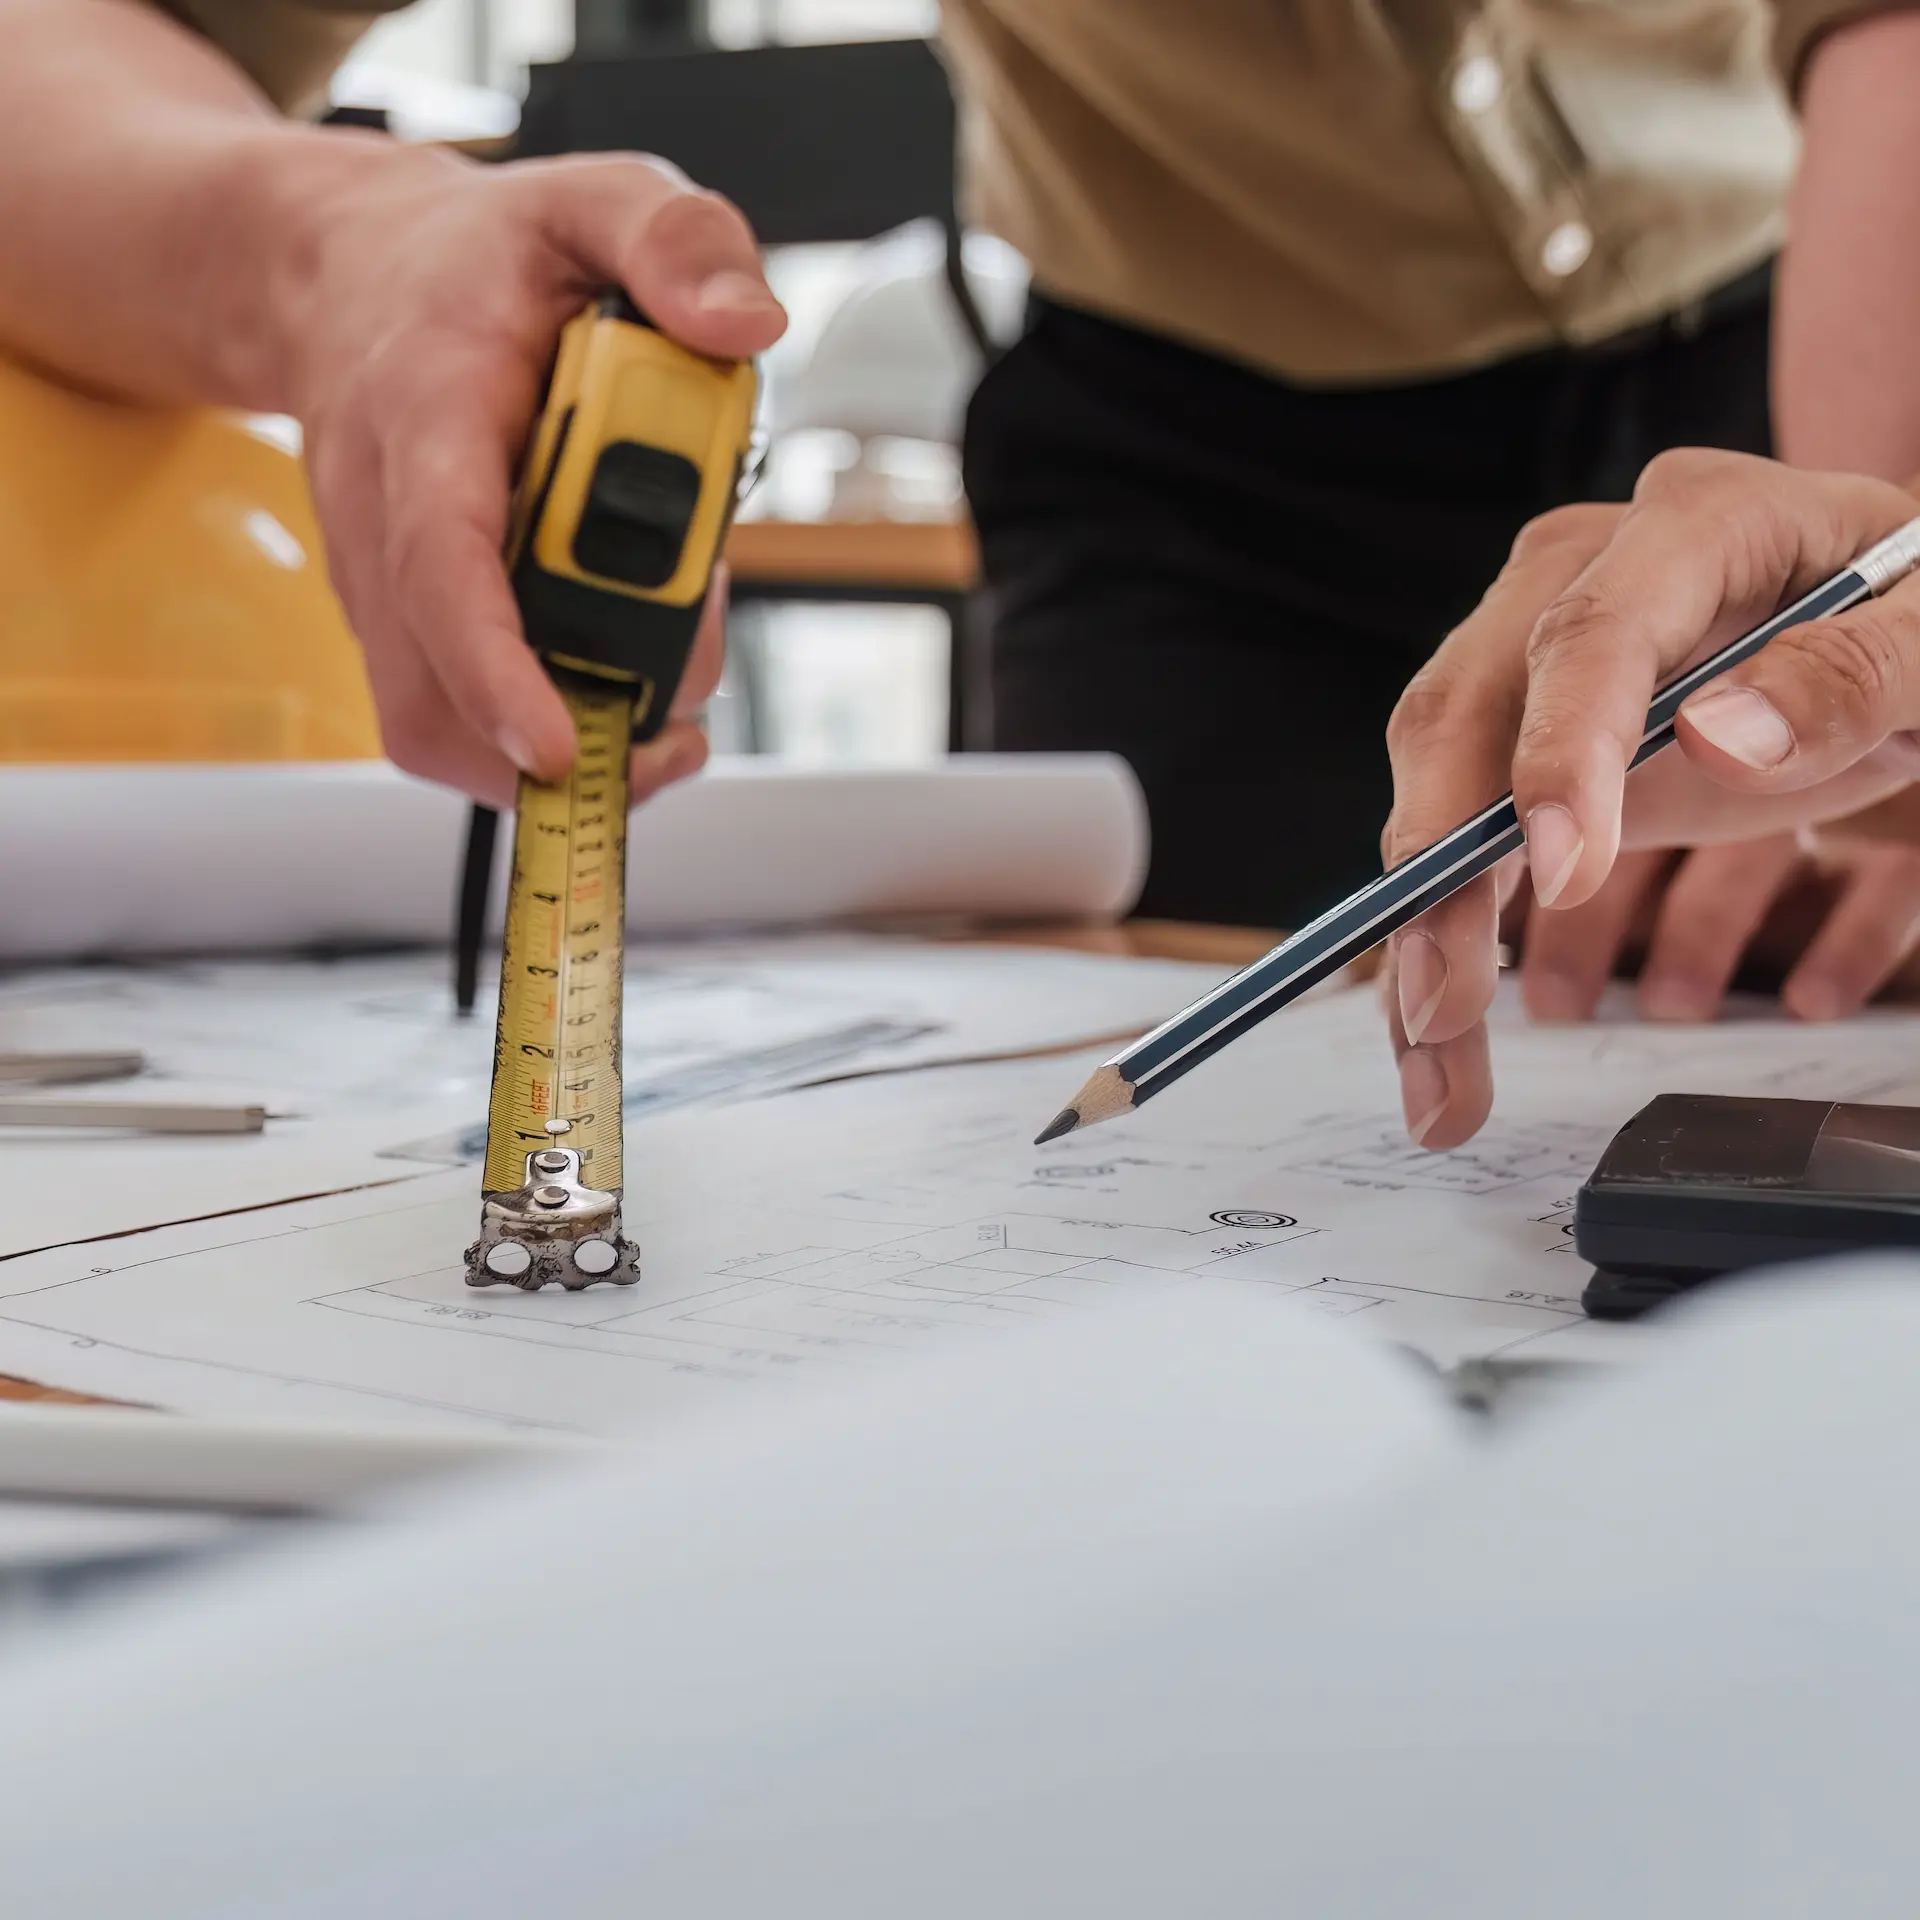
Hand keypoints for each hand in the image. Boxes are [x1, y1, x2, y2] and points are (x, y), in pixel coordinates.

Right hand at [276, 142, 784, 806]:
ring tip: (663, 679)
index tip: (557, 747)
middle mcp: (385, 516)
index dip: (495, 671)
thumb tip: (745, 324)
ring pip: (441, 722)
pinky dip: (548, 714)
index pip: (444, 566)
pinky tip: (620, 656)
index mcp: (428, 414)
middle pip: (438, 692)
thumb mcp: (590, 198)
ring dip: (565, 740)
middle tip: (683, 693)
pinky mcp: (402, 617)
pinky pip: (459, 708)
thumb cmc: (475, 258)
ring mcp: (384, 580)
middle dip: (571, 732)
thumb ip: (675, 240)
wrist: (343, 272)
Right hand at [1380, 449, 1919, 1147]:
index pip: (1590, 633)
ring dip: (1423, 940)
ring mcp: (1542, 662)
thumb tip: (1718, 737)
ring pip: (1436, 794)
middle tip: (1445, 1008)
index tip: (1562, 874)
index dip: (1560, 755)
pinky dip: (1449, 946)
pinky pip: (1462, 844)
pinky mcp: (1529, 742)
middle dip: (1438, 878)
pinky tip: (1445, 1041)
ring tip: (1438, 1074)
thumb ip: (1856, 674)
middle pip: (1465, 721)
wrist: (1906, 628)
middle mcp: (1585, 580)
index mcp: (1696, 524)